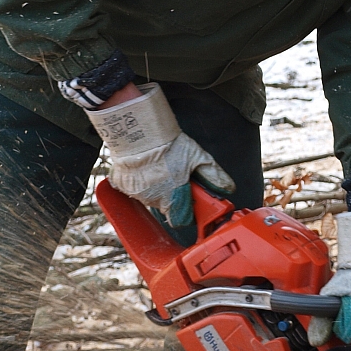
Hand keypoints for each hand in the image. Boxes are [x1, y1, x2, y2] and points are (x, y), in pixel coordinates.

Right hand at [86, 82, 233, 225]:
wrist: (140, 130)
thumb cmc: (169, 143)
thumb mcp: (198, 156)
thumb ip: (214, 175)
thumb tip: (228, 188)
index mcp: (174, 197)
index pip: (182, 220)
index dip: (187, 212)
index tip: (189, 201)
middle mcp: (154, 200)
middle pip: (167, 208)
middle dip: (173, 197)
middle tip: (175, 178)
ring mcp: (137, 194)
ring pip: (150, 199)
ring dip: (156, 190)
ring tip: (160, 169)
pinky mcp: (122, 185)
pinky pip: (133, 189)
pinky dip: (138, 182)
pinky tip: (144, 168)